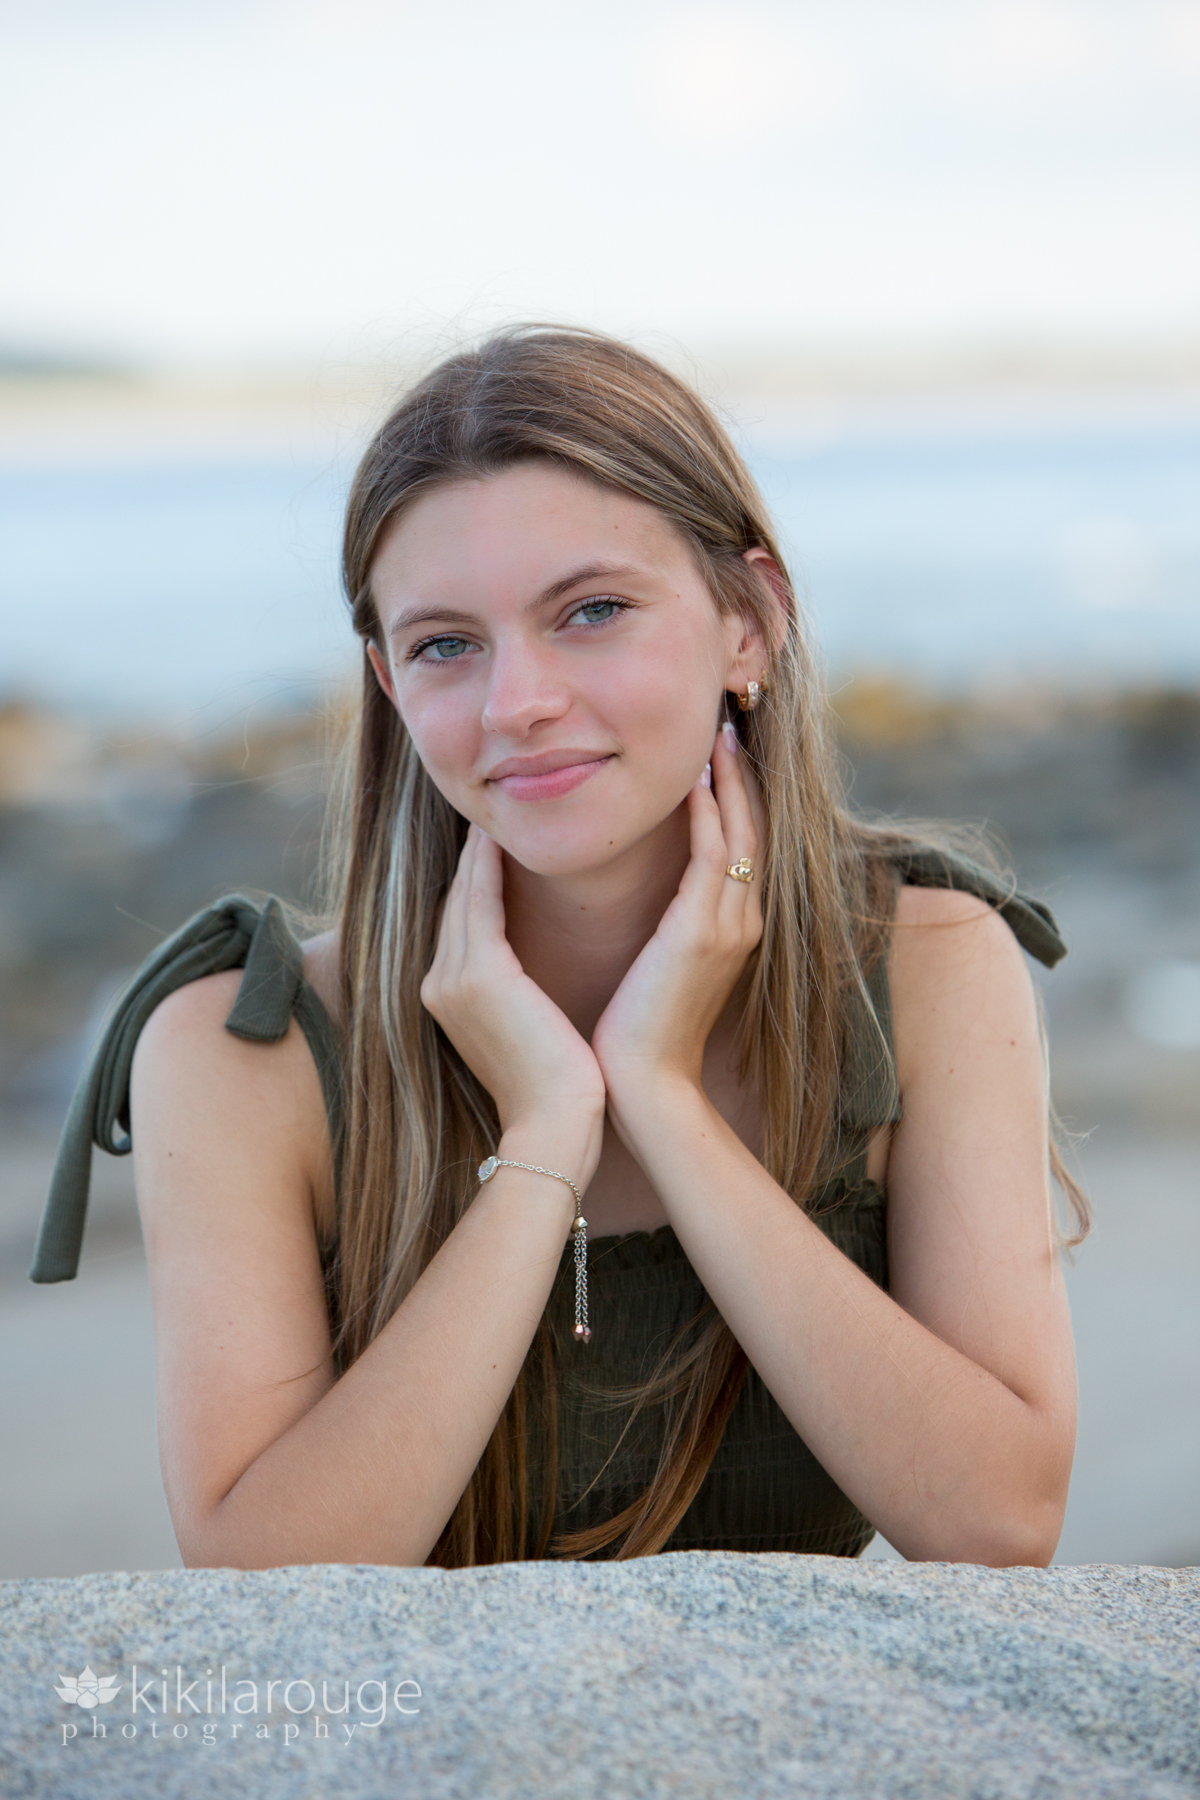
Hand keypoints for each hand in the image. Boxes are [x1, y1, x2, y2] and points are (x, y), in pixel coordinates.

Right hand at [420, 825, 606, 1141]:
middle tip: (490, 815)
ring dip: (476, 852)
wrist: (556, 1124)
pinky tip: (499, 840)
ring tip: (495, 816)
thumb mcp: (524, 1033)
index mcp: (447, 999)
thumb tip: (528, 980)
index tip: (489, 846)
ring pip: (463, 896)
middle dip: (469, 859)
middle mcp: (437, 985)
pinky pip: (480, 902)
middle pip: (453, 902)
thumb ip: (513, 998)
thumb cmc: (557, 1087)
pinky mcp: (479, 975)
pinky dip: (487, 868)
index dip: (471, 882)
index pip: (458, 924)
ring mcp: (452, 979)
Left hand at [591, 721, 765, 1117]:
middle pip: (754, 830)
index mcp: (733, 928)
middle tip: (727, 724)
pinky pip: (714, 857)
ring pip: (741, 835)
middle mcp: (743, 922)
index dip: (737, 797)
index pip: (743, 845)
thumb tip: (656, 899)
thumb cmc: (639, 1030)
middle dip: (742, 776)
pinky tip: (695, 782)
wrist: (643, 1084)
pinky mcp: (703, 933)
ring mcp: (730, 927)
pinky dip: (708, 816)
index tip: (717, 753)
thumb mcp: (662, 965)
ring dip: (730, 783)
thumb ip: (671, 926)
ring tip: (718, 736)